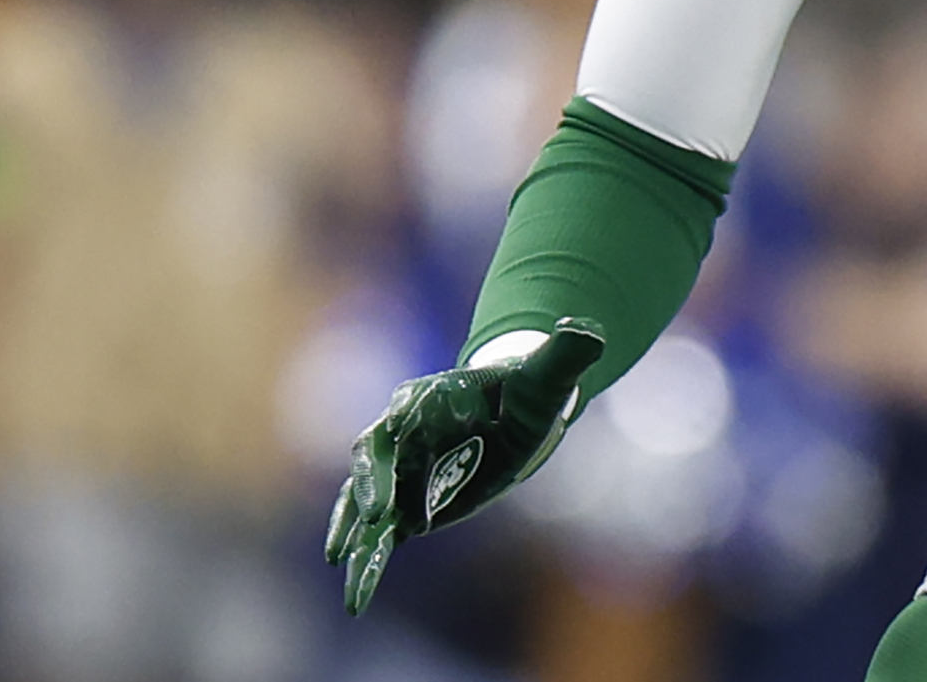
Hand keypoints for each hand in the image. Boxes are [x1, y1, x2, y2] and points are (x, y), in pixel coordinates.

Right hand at [323, 320, 604, 614]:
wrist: (516, 410)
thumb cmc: (530, 388)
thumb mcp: (550, 374)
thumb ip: (564, 354)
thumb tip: (586, 332)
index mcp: (434, 395)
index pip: (409, 418)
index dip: (400, 445)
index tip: (396, 482)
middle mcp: (405, 429)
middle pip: (375, 456)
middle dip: (368, 485)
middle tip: (374, 518)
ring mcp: (401, 469)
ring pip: (364, 499)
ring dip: (351, 530)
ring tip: (340, 563)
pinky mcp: (407, 502)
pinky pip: (379, 530)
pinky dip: (367, 558)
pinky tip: (356, 594)